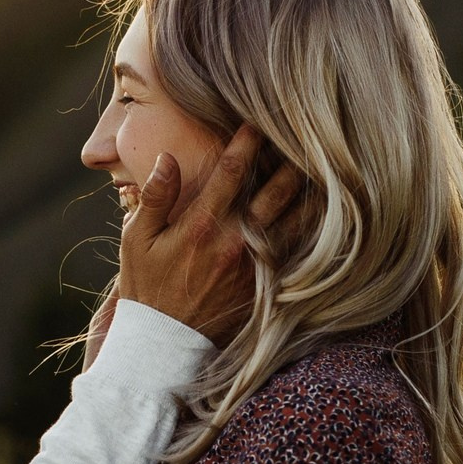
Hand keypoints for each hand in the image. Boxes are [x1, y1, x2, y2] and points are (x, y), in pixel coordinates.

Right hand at [115, 125, 304, 340]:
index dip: (248, 141)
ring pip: (298, 218)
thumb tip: (166, 158)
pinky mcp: (269, 284)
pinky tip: (325, 210)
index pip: (232, 171)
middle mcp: (236, 240)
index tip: (257, 121)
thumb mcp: (136, 239)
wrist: (166, 342)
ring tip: (325, 166)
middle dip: (291, 159)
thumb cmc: (148, 285)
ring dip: (311, 190)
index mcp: (202, 224)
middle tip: (303, 135)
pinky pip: (301, 249)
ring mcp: (257, 263)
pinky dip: (314, 227)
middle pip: (277, 189)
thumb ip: (154, 197)